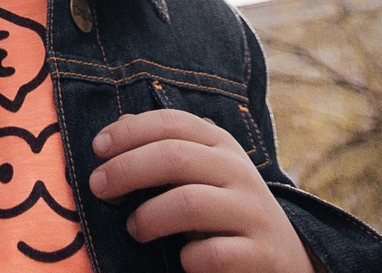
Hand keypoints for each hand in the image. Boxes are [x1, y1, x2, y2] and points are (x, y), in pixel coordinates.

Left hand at [88, 110, 312, 272]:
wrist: (283, 257)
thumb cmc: (223, 209)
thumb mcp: (201, 171)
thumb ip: (166, 148)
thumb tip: (118, 127)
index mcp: (222, 145)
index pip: (172, 123)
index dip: (129, 132)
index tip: (97, 149)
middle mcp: (240, 173)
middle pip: (174, 157)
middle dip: (126, 170)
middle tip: (98, 188)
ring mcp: (253, 213)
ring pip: (188, 204)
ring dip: (149, 217)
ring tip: (134, 228)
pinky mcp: (259, 254)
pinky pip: (210, 254)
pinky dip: (187, 258)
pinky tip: (182, 259)